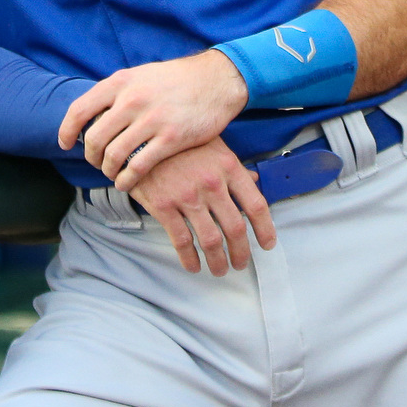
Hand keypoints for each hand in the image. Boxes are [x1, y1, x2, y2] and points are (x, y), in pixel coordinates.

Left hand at [59, 49, 247, 189]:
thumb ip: (116, 92)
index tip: (65, 144)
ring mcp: (151, 120)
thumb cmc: (175, 80)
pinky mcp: (171, 139)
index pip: (79, 110)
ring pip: (113, 155)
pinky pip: (137, 167)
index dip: (66, 131)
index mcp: (120, 82)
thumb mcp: (140, 75)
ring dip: (107, 170)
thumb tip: (89, 112)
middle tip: (96, 162)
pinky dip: (126, 180)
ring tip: (112, 173)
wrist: (216, 81)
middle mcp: (132, 100)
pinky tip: (126, 183)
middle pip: (94, 138)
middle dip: (90, 156)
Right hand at [127, 138, 274, 274]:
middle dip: (241, 252)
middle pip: (236, 228)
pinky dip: (189, 259)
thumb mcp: (213, 145)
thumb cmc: (179, 141)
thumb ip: (234, 166)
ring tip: (220, 269)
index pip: (256, 205)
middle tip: (241, 263)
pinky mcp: (163, 206)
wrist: (139, 137)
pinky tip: (193, 266)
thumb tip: (254, 179)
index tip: (267, 244)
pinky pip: (182, 241)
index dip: (265, 229)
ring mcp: (187, 196)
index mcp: (228, 167)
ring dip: (218, 261)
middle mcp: (211, 183)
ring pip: (211, 240)